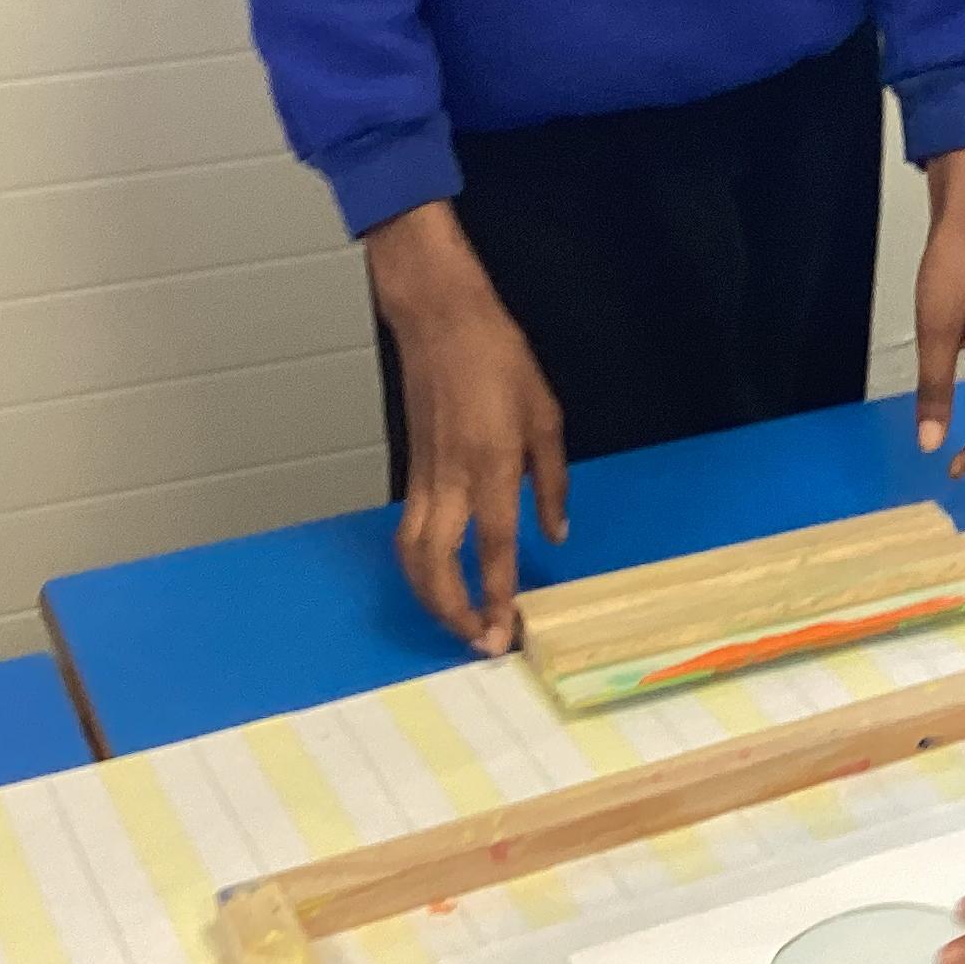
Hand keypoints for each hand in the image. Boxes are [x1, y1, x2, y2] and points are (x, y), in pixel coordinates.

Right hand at [364, 203, 567, 653]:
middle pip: (437, 568)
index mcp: (492, 466)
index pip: (493, 549)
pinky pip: (408, 534)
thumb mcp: (546, 416)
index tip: (504, 635)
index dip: (497, 597)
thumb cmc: (500, 359)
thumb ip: (552, 481)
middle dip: (453, 614)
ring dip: (429, 599)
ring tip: (457, 623)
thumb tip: (557, 533)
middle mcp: (450, 482)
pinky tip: (438, 580)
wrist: (440, 320)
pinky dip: (418, 568)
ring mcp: (423, 478)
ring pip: (411, 557)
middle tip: (479, 643)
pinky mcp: (410, 471)